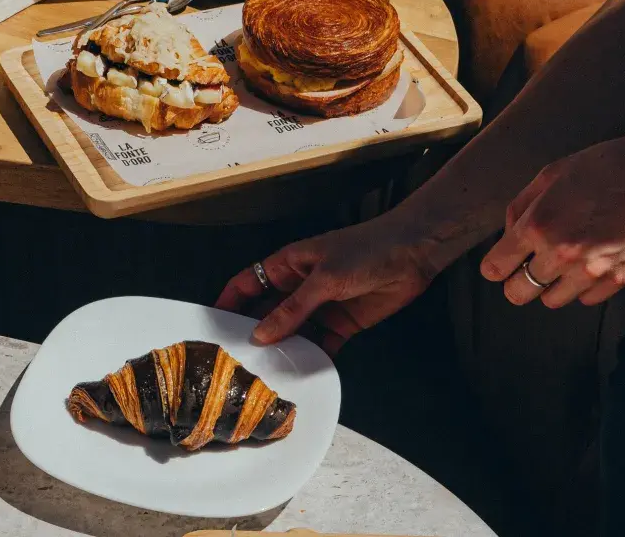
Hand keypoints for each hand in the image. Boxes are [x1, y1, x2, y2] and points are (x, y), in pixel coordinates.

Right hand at [216, 217, 438, 354]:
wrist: (412, 254)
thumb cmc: (365, 251)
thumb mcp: (324, 278)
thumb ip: (292, 308)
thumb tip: (259, 333)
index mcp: (288, 265)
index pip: (248, 283)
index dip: (228, 302)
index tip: (211, 327)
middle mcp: (299, 287)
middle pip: (267, 312)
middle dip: (253, 333)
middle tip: (236, 360)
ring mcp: (320, 306)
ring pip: (292, 332)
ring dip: (282, 349)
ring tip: (264, 374)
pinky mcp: (341, 323)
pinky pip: (320, 344)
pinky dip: (311, 358)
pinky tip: (301, 374)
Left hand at [481, 133, 624, 307]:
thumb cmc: (601, 168)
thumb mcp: (548, 176)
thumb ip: (519, 209)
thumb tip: (507, 236)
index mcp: (537, 226)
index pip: (495, 269)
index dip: (495, 267)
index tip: (500, 263)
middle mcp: (561, 254)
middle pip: (518, 294)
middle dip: (517, 282)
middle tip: (528, 267)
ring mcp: (592, 271)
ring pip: (551, 301)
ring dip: (551, 285)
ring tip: (564, 261)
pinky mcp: (618, 279)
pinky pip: (586, 299)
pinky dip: (583, 286)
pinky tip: (590, 261)